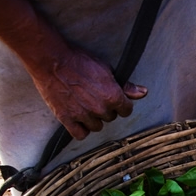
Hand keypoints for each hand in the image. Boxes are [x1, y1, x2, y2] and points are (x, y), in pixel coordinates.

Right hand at [28, 47, 147, 140]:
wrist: (52, 61)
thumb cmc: (79, 61)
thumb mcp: (106, 69)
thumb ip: (125, 86)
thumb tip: (143, 93)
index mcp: (113, 96)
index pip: (126, 110)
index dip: (120, 104)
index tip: (112, 98)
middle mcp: (100, 109)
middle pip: (110, 118)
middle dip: (105, 109)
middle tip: (94, 96)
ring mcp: (83, 115)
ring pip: (96, 127)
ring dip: (93, 119)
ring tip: (84, 105)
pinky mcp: (66, 119)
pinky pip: (80, 134)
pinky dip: (80, 128)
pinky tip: (78, 118)